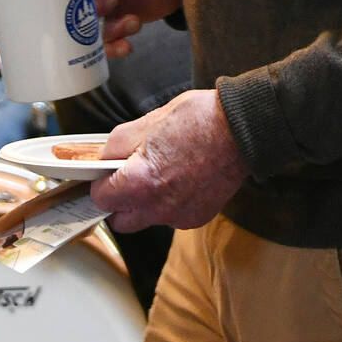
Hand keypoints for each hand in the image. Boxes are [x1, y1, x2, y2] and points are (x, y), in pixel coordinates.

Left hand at [88, 90, 248, 231]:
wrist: (242, 130)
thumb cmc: (197, 120)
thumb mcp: (145, 122)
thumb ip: (117, 146)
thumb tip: (104, 160)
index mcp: (140, 183)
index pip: (101, 199)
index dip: (99, 183)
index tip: (104, 174)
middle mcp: (158, 208)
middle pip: (121, 221)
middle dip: (118, 203)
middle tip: (126, 178)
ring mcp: (180, 216)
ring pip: (147, 220)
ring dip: (144, 204)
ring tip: (159, 173)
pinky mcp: (198, 218)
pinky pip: (171, 218)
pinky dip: (169, 204)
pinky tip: (180, 179)